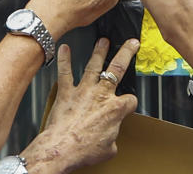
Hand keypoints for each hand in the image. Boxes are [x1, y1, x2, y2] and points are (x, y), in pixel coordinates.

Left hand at [20, 38, 139, 173]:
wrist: (61, 149)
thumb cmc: (83, 150)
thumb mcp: (108, 149)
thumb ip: (111, 137)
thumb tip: (109, 138)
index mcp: (115, 109)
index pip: (130, 100)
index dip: (130, 103)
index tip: (127, 106)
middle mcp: (101, 95)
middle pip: (118, 69)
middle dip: (127, 53)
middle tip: (132, 43)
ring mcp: (83, 91)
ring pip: (94, 66)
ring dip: (99, 52)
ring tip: (103, 41)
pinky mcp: (66, 93)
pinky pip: (65, 73)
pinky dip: (64, 60)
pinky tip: (64, 49)